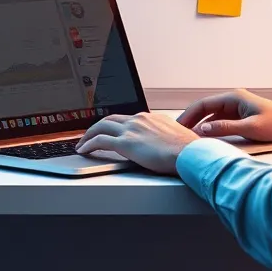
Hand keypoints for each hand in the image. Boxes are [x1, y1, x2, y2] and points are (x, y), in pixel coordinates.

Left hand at [74, 112, 198, 174]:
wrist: (189, 153)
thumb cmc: (187, 149)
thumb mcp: (175, 139)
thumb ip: (165, 139)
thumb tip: (165, 147)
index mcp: (151, 118)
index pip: (127, 118)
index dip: (115, 126)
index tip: (109, 131)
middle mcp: (139, 119)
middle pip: (110, 119)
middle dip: (97, 127)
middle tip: (89, 135)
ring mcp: (132, 129)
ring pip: (101, 126)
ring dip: (88, 135)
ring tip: (82, 143)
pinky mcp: (126, 142)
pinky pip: (100, 141)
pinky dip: (88, 144)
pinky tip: (83, 150)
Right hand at [177, 89, 271, 142]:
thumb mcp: (250, 128)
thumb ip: (225, 128)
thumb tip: (202, 129)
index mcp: (234, 97)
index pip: (204, 104)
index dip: (189, 115)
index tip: (177, 127)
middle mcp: (234, 100)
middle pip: (206, 108)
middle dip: (191, 120)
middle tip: (178, 133)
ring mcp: (238, 108)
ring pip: (212, 115)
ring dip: (201, 125)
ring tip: (188, 137)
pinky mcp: (242, 116)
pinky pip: (221, 121)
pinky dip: (211, 128)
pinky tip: (206, 138)